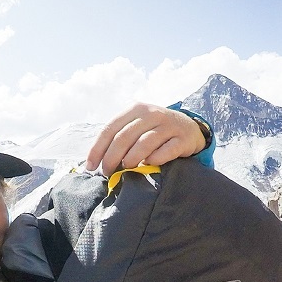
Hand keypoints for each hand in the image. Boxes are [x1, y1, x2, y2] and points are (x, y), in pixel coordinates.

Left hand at [85, 102, 205, 172]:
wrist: (190, 128)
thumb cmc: (156, 131)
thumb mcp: (138, 127)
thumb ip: (120, 138)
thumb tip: (96, 162)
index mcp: (136, 109)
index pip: (110, 129)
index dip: (97, 149)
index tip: (90, 167)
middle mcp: (152, 113)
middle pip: (124, 137)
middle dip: (111, 158)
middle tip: (107, 173)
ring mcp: (169, 125)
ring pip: (144, 143)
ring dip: (131, 159)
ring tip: (126, 168)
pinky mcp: (183, 139)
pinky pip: (166, 151)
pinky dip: (155, 160)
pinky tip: (149, 165)